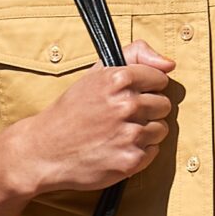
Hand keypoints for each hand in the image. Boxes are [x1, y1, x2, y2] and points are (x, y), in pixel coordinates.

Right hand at [9, 40, 173, 198]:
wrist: (45, 149)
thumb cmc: (72, 111)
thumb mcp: (96, 72)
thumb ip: (135, 55)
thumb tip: (169, 64)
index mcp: (119, 79)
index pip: (160, 79)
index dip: (147, 88)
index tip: (131, 95)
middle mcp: (126, 105)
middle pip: (164, 105)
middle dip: (148, 110)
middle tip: (124, 117)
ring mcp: (129, 134)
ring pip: (161, 129)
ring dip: (146, 132)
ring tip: (120, 134)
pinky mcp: (130, 160)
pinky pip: (153, 151)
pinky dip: (139, 152)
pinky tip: (118, 149)